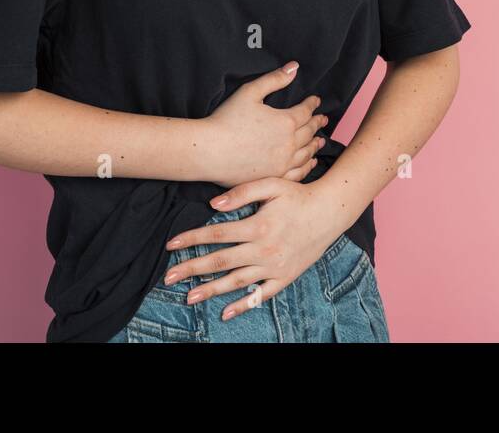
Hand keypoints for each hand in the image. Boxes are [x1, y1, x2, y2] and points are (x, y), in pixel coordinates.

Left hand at [162, 176, 346, 320]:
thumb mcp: (272, 185)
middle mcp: (263, 250)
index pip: (216, 234)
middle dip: (192, 268)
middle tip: (168, 277)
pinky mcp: (284, 277)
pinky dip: (243, 305)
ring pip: (236, 281)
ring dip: (211, 290)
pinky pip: (261, 295)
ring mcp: (274, 267)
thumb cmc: (298, 196)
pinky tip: (225, 313)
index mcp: (257, 226)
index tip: (171, 245)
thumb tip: (214, 205)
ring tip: (189, 297)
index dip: (191, 238)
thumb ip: (242, 193)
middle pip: (220, 261)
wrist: (330, 212)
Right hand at [202, 61, 328, 186]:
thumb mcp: (250, 92)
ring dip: (315, 145)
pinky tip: (309, 163)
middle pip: (309, 132)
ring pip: (307, 153)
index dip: (312, 104)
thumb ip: (274, 79)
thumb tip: (294, 67)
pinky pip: (298, 173)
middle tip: (323, 119)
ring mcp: (283, 163)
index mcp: (286, 122)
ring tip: (320, 141)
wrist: (209, 151)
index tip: (315, 101)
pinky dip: (307, 166)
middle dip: (317, 123)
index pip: (306, 111)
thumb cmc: (226, 119)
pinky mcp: (274, 177)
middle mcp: (289, 144)